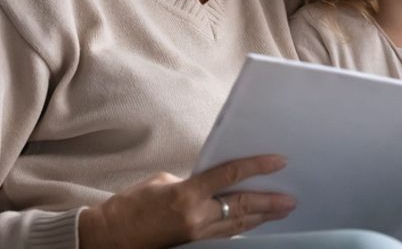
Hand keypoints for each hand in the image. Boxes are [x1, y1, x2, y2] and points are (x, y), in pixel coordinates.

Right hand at [78, 154, 295, 248]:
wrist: (110, 237)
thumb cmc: (130, 205)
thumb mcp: (162, 181)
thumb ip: (192, 181)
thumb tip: (211, 184)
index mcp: (186, 194)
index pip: (230, 176)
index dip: (257, 167)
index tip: (279, 161)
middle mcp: (196, 217)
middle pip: (242, 207)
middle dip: (269, 202)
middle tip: (291, 199)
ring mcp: (196, 236)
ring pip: (237, 226)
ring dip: (261, 218)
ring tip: (281, 211)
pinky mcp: (193, 246)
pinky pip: (223, 236)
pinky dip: (240, 230)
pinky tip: (254, 225)